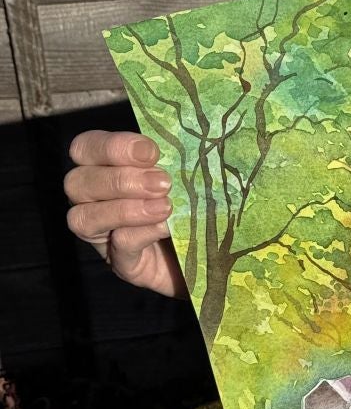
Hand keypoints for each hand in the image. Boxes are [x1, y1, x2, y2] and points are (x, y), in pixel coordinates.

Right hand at [64, 131, 186, 298]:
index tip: (151, 152)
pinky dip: (142, 233)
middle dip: (120, 179)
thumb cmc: (196, 209)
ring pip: (83, 217)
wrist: (215, 258)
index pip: (86, 148)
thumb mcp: (186, 179)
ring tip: (165, 207)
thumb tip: (187, 144)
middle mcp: (94, 202)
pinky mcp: (124, 265)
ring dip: (125, 208)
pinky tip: (165, 228)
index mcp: (106, 171)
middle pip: (77, 182)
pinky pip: (118, 245)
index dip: (112, 146)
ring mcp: (105, 237)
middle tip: (162, 183)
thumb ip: (175, 161)